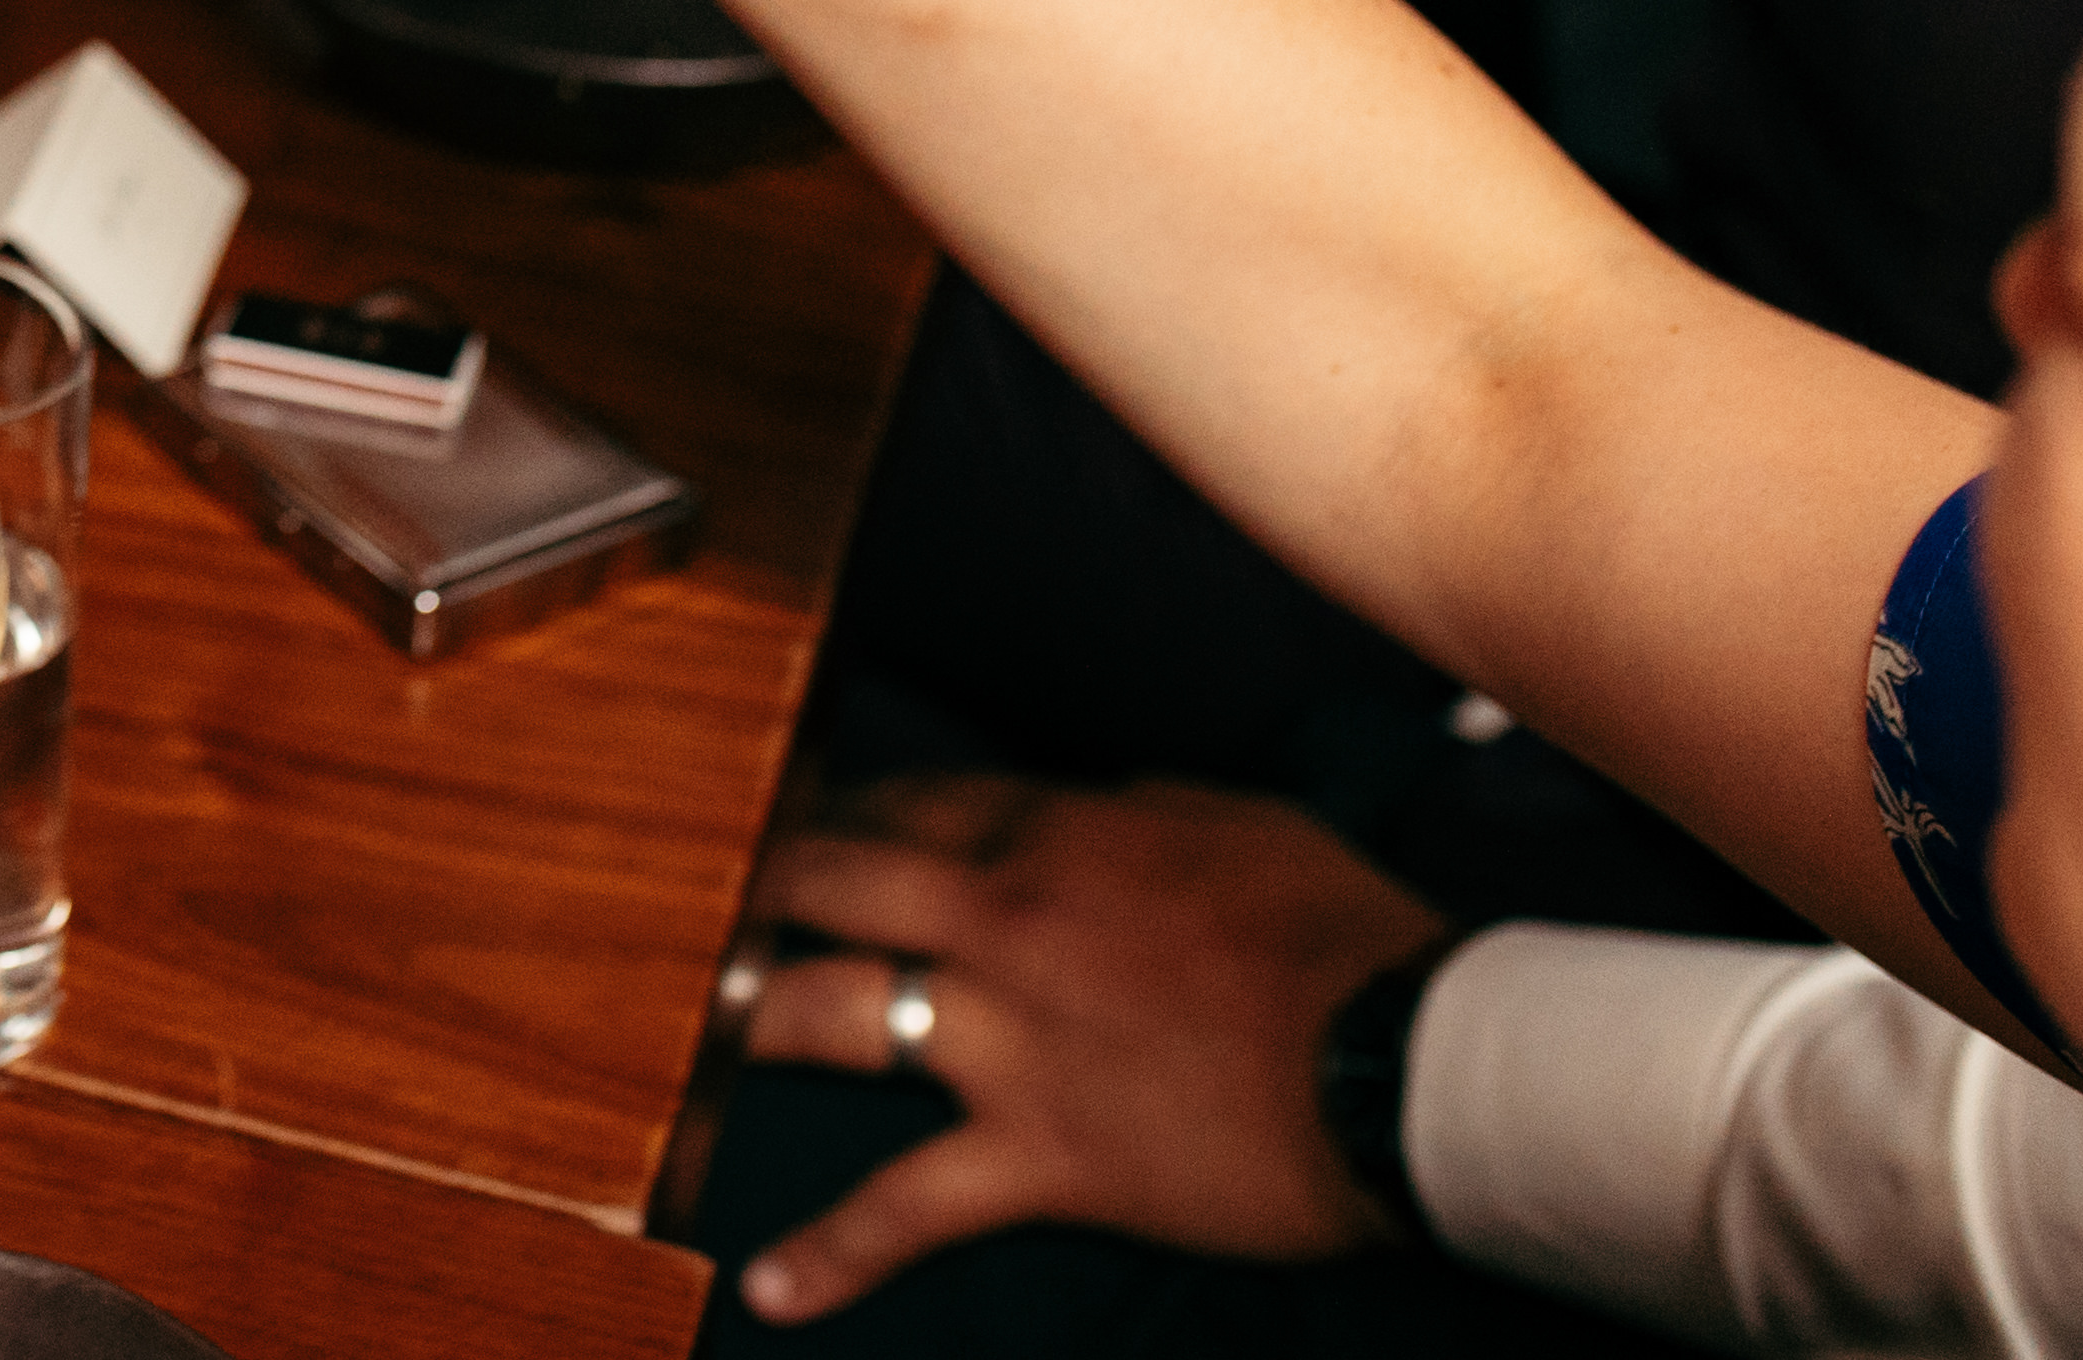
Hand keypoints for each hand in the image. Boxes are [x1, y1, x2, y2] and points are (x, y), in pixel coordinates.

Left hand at [735, 779, 1450, 1325]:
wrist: (1407, 1057)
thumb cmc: (1347, 935)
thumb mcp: (1241, 824)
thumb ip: (1139, 810)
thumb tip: (1087, 808)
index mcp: (1055, 834)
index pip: (910, 799)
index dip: (843, 808)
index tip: (797, 818)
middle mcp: (1000, 918)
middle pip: (830, 877)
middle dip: (750, 884)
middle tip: (685, 902)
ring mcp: (1005, 1039)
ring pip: (827, 1014)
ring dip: (744, 1024)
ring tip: (675, 1043)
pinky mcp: (1036, 1153)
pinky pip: (907, 1206)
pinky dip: (832, 1253)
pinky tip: (765, 1283)